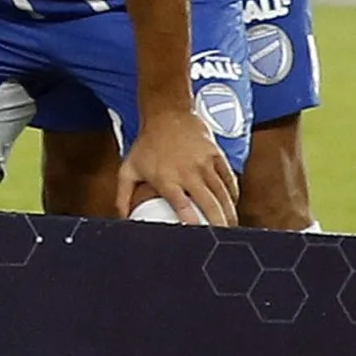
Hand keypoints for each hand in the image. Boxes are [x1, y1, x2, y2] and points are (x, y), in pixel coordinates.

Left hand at [116, 110, 237, 227]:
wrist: (167, 115)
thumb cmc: (147, 145)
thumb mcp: (129, 168)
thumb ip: (123, 196)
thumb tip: (123, 219)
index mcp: (166, 178)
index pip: (182, 205)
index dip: (192, 222)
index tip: (197, 236)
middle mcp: (188, 171)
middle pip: (209, 204)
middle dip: (219, 224)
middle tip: (221, 240)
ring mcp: (205, 163)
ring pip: (223, 195)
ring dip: (230, 214)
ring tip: (230, 229)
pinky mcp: (217, 156)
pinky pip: (230, 181)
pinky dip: (233, 196)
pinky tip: (231, 207)